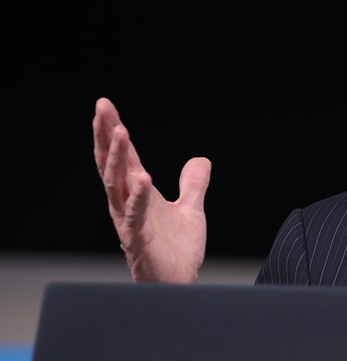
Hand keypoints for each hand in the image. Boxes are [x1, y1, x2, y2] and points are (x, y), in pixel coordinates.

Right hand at [93, 97, 210, 282]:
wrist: (181, 285)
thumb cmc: (177, 252)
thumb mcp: (191, 210)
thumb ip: (193, 185)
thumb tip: (200, 160)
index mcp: (137, 194)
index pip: (124, 157)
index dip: (114, 131)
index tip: (105, 106)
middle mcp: (127, 204)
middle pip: (112, 164)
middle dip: (107, 135)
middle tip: (101, 107)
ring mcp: (130, 221)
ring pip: (117, 185)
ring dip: (119, 158)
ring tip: (121, 131)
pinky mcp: (139, 240)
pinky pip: (135, 215)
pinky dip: (138, 195)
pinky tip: (142, 177)